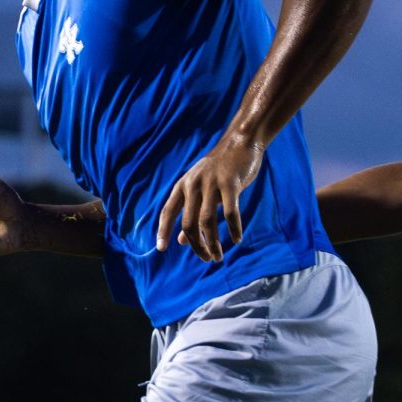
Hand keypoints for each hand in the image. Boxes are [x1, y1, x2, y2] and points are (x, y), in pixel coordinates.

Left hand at [156, 136, 263, 261]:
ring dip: (213, 243)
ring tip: (218, 256)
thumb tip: (181, 241)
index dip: (163, 230)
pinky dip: (234, 229)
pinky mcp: (230, 183)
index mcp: (183, 185)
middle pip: (188, 223)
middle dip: (196, 245)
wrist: (240, 143)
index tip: (161, 249)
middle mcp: (193, 184)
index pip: (167, 211)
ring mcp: (211, 183)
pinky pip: (230, 212)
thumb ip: (190, 212)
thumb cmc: (219, 169)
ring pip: (207, 222)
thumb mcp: (200, 188)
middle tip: (206, 259)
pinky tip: (237, 239)